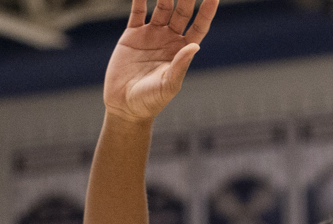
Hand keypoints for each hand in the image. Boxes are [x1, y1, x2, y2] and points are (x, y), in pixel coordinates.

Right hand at [103, 0, 218, 123]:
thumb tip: (195, 46)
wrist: (125, 106)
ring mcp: (151, 35)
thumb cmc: (151, 101)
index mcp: (183, 51)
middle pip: (181, 11)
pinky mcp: (132, 34)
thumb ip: (181, 65)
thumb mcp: (169, 85)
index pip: (199, 25)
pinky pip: (137, 11)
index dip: (207, 11)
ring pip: (162, 6)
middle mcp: (170, 40)